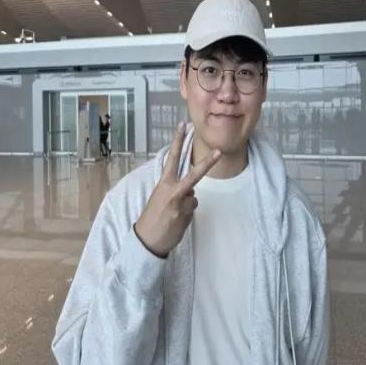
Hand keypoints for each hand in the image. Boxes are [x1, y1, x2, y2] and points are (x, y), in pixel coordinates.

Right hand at [135, 122, 221, 257]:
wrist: (146, 239)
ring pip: (194, 198)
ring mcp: (180, 203)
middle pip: (194, 174)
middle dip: (208, 162)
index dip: (178, 141)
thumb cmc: (152, 216)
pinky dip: (187, 216)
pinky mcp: (186, 216)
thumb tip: (190, 190)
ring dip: (187, 206)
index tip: (183, 125)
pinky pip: (192, 210)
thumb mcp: (160, 197)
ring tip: (173, 215)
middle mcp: (173, 190)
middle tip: (219, 151)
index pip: (172, 158)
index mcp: (164, 183)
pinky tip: (176, 222)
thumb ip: (175, 189)